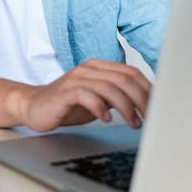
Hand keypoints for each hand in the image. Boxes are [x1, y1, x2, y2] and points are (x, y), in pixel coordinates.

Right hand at [11, 60, 150, 132]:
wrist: (33, 106)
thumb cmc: (68, 105)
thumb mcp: (98, 100)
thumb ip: (118, 98)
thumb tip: (146, 106)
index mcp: (100, 67)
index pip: (132, 72)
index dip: (148, 89)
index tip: (159, 106)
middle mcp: (89, 69)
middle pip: (125, 79)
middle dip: (142, 100)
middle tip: (150, 118)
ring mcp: (76, 78)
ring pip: (110, 87)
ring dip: (126, 107)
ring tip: (133, 123)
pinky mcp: (65, 92)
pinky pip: (87, 95)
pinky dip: (100, 107)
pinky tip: (106, 119)